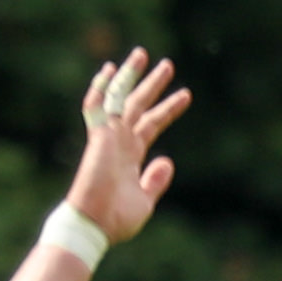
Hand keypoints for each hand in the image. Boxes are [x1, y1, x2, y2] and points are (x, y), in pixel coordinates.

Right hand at [64, 49, 190, 245]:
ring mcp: (109, 138)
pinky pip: (97, 108)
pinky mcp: (99, 138)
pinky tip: (107, 71)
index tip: (186, 94)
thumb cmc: (116, 220)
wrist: (95, 226)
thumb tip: (167, 160)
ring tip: (143, 54)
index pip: (152, 124)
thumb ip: (155, 180)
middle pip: (139, 105)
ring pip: (120, 98)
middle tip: (167, 64)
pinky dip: (99, 90)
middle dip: (153, 84)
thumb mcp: (145, 200)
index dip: (169, 109)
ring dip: (131, 76)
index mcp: (131, 156)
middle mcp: (120, 142)